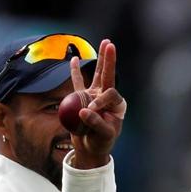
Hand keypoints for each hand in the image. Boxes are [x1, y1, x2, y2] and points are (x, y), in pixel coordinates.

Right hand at [69, 40, 126, 168]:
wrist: (91, 149)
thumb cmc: (101, 143)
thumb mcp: (102, 136)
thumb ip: (95, 123)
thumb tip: (83, 111)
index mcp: (117, 104)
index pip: (109, 93)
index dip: (99, 101)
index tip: (88, 113)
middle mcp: (108, 97)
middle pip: (108, 75)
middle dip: (109, 60)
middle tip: (110, 44)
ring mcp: (95, 96)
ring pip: (97, 75)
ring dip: (100, 59)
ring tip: (105, 42)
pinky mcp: (83, 99)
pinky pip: (78, 83)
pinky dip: (75, 72)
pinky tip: (73, 59)